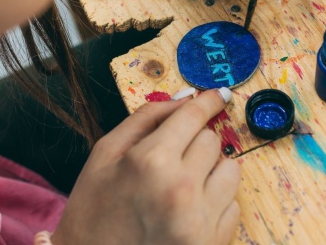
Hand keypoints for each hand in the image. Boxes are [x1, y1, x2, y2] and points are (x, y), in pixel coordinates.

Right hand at [52, 88, 240, 244]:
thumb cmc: (92, 211)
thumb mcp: (104, 154)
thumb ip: (145, 119)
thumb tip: (186, 98)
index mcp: (151, 161)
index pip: (194, 116)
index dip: (208, 101)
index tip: (218, 95)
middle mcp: (181, 189)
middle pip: (213, 140)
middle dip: (196, 141)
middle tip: (174, 156)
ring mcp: (200, 220)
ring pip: (231, 170)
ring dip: (211, 169)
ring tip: (184, 183)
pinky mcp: (213, 242)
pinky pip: (232, 204)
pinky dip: (215, 201)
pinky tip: (188, 209)